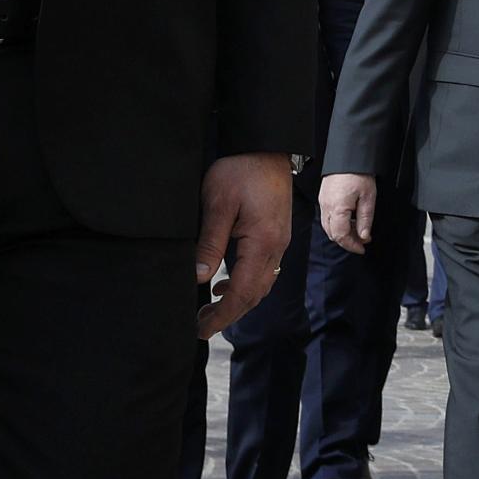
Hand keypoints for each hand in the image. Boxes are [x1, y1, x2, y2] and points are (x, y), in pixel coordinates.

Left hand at [194, 153, 291, 337]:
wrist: (266, 149)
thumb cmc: (240, 171)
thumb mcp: (218, 204)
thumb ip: (210, 243)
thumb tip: (199, 278)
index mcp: (262, 242)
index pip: (243, 291)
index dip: (222, 315)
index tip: (201, 329)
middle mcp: (275, 247)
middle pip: (255, 294)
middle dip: (228, 314)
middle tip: (200, 327)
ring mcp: (278, 243)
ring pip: (261, 285)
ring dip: (237, 302)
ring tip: (210, 311)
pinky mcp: (275, 236)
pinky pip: (264, 271)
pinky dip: (245, 285)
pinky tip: (225, 285)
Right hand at [319, 172, 377, 254]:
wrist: (348, 157)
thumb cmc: (358, 174)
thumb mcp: (368, 198)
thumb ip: (365, 220)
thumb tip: (363, 236)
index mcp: (337, 208)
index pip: (341, 236)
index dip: (351, 245)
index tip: (362, 248)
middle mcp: (326, 207)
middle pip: (332, 234)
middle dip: (347, 241)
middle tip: (362, 241)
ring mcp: (323, 203)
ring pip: (329, 227)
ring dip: (342, 232)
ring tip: (358, 230)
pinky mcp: (323, 198)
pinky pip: (328, 217)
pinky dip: (338, 223)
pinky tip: (350, 220)